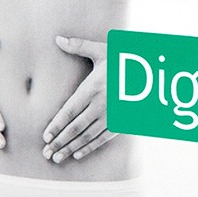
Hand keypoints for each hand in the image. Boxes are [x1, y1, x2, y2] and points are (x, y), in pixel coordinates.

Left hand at [42, 36, 115, 162]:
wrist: (152, 73)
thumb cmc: (125, 60)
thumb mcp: (102, 51)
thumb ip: (78, 46)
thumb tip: (57, 39)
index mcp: (93, 88)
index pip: (70, 111)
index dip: (56, 125)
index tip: (45, 136)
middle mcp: (102, 104)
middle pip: (76, 127)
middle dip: (60, 141)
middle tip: (46, 153)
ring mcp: (112, 115)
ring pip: (88, 135)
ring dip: (71, 148)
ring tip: (57, 157)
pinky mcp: (122, 122)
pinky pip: (103, 138)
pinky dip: (90, 147)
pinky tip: (77, 154)